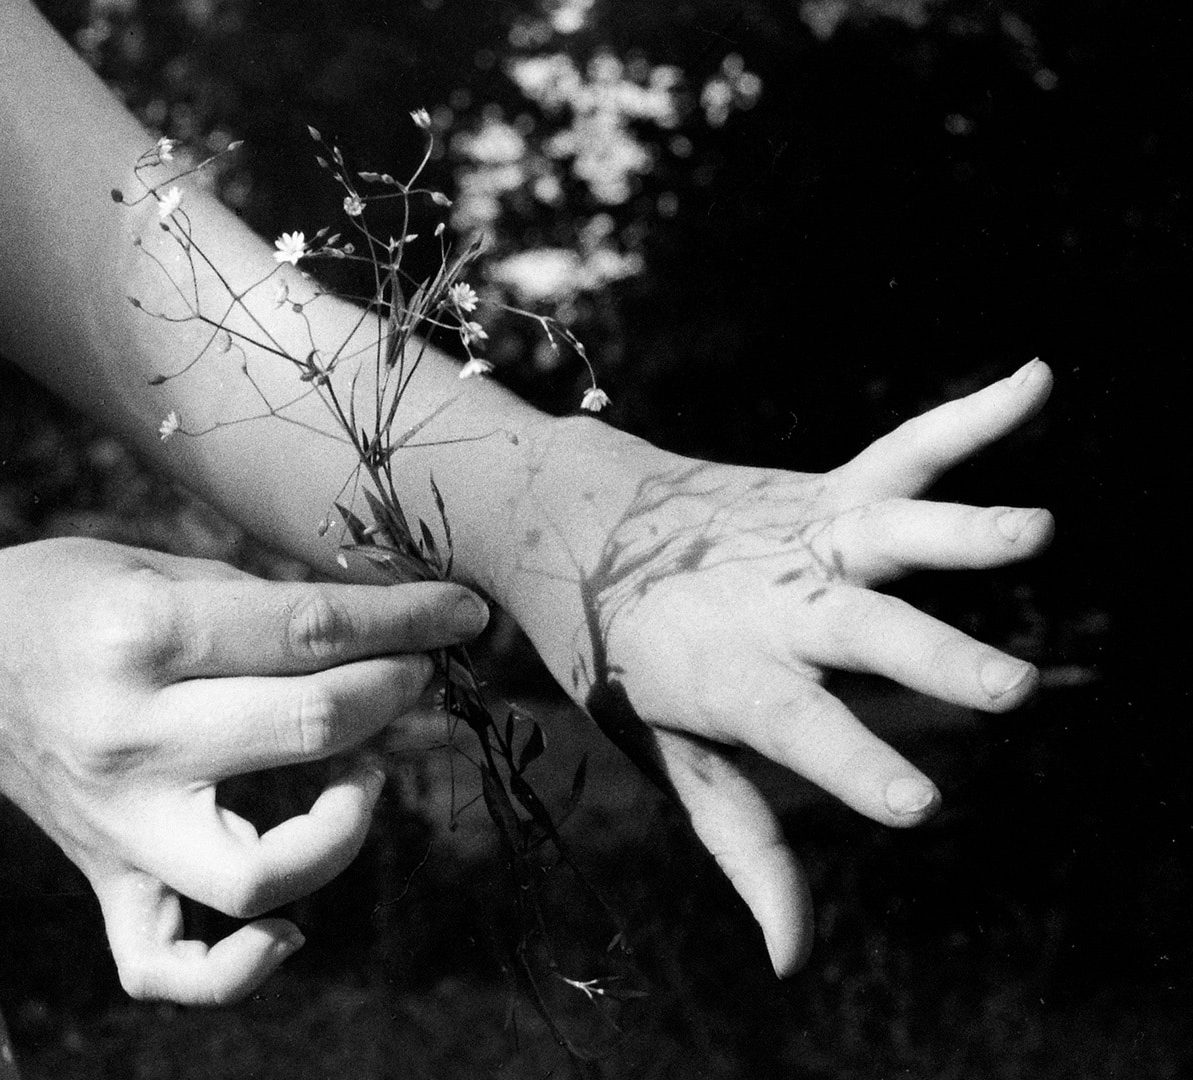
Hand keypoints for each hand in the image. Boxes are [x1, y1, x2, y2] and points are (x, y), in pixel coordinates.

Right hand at [0, 537, 487, 1003]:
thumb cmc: (62, 599)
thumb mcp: (156, 565)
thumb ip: (261, 602)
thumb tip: (381, 630)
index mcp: (144, 635)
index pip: (311, 632)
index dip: (408, 620)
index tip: (462, 613)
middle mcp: (132, 737)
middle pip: (308, 729)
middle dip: (394, 693)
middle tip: (412, 675)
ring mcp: (118, 824)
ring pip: (256, 877)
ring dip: (342, 831)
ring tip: (359, 781)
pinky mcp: (107, 878)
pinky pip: (167, 966)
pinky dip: (237, 970)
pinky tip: (285, 930)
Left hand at [496, 360, 1053, 974]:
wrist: (568, 524)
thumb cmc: (622, 659)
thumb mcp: (670, 760)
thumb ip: (744, 850)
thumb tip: (792, 962)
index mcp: (732, 676)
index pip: (802, 729)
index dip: (857, 765)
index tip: (919, 806)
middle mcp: (774, 604)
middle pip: (863, 633)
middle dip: (936, 658)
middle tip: (1008, 688)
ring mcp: (803, 541)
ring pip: (888, 532)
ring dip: (962, 530)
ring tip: (1037, 530)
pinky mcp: (824, 493)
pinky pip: (904, 450)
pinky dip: (969, 416)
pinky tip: (1037, 378)